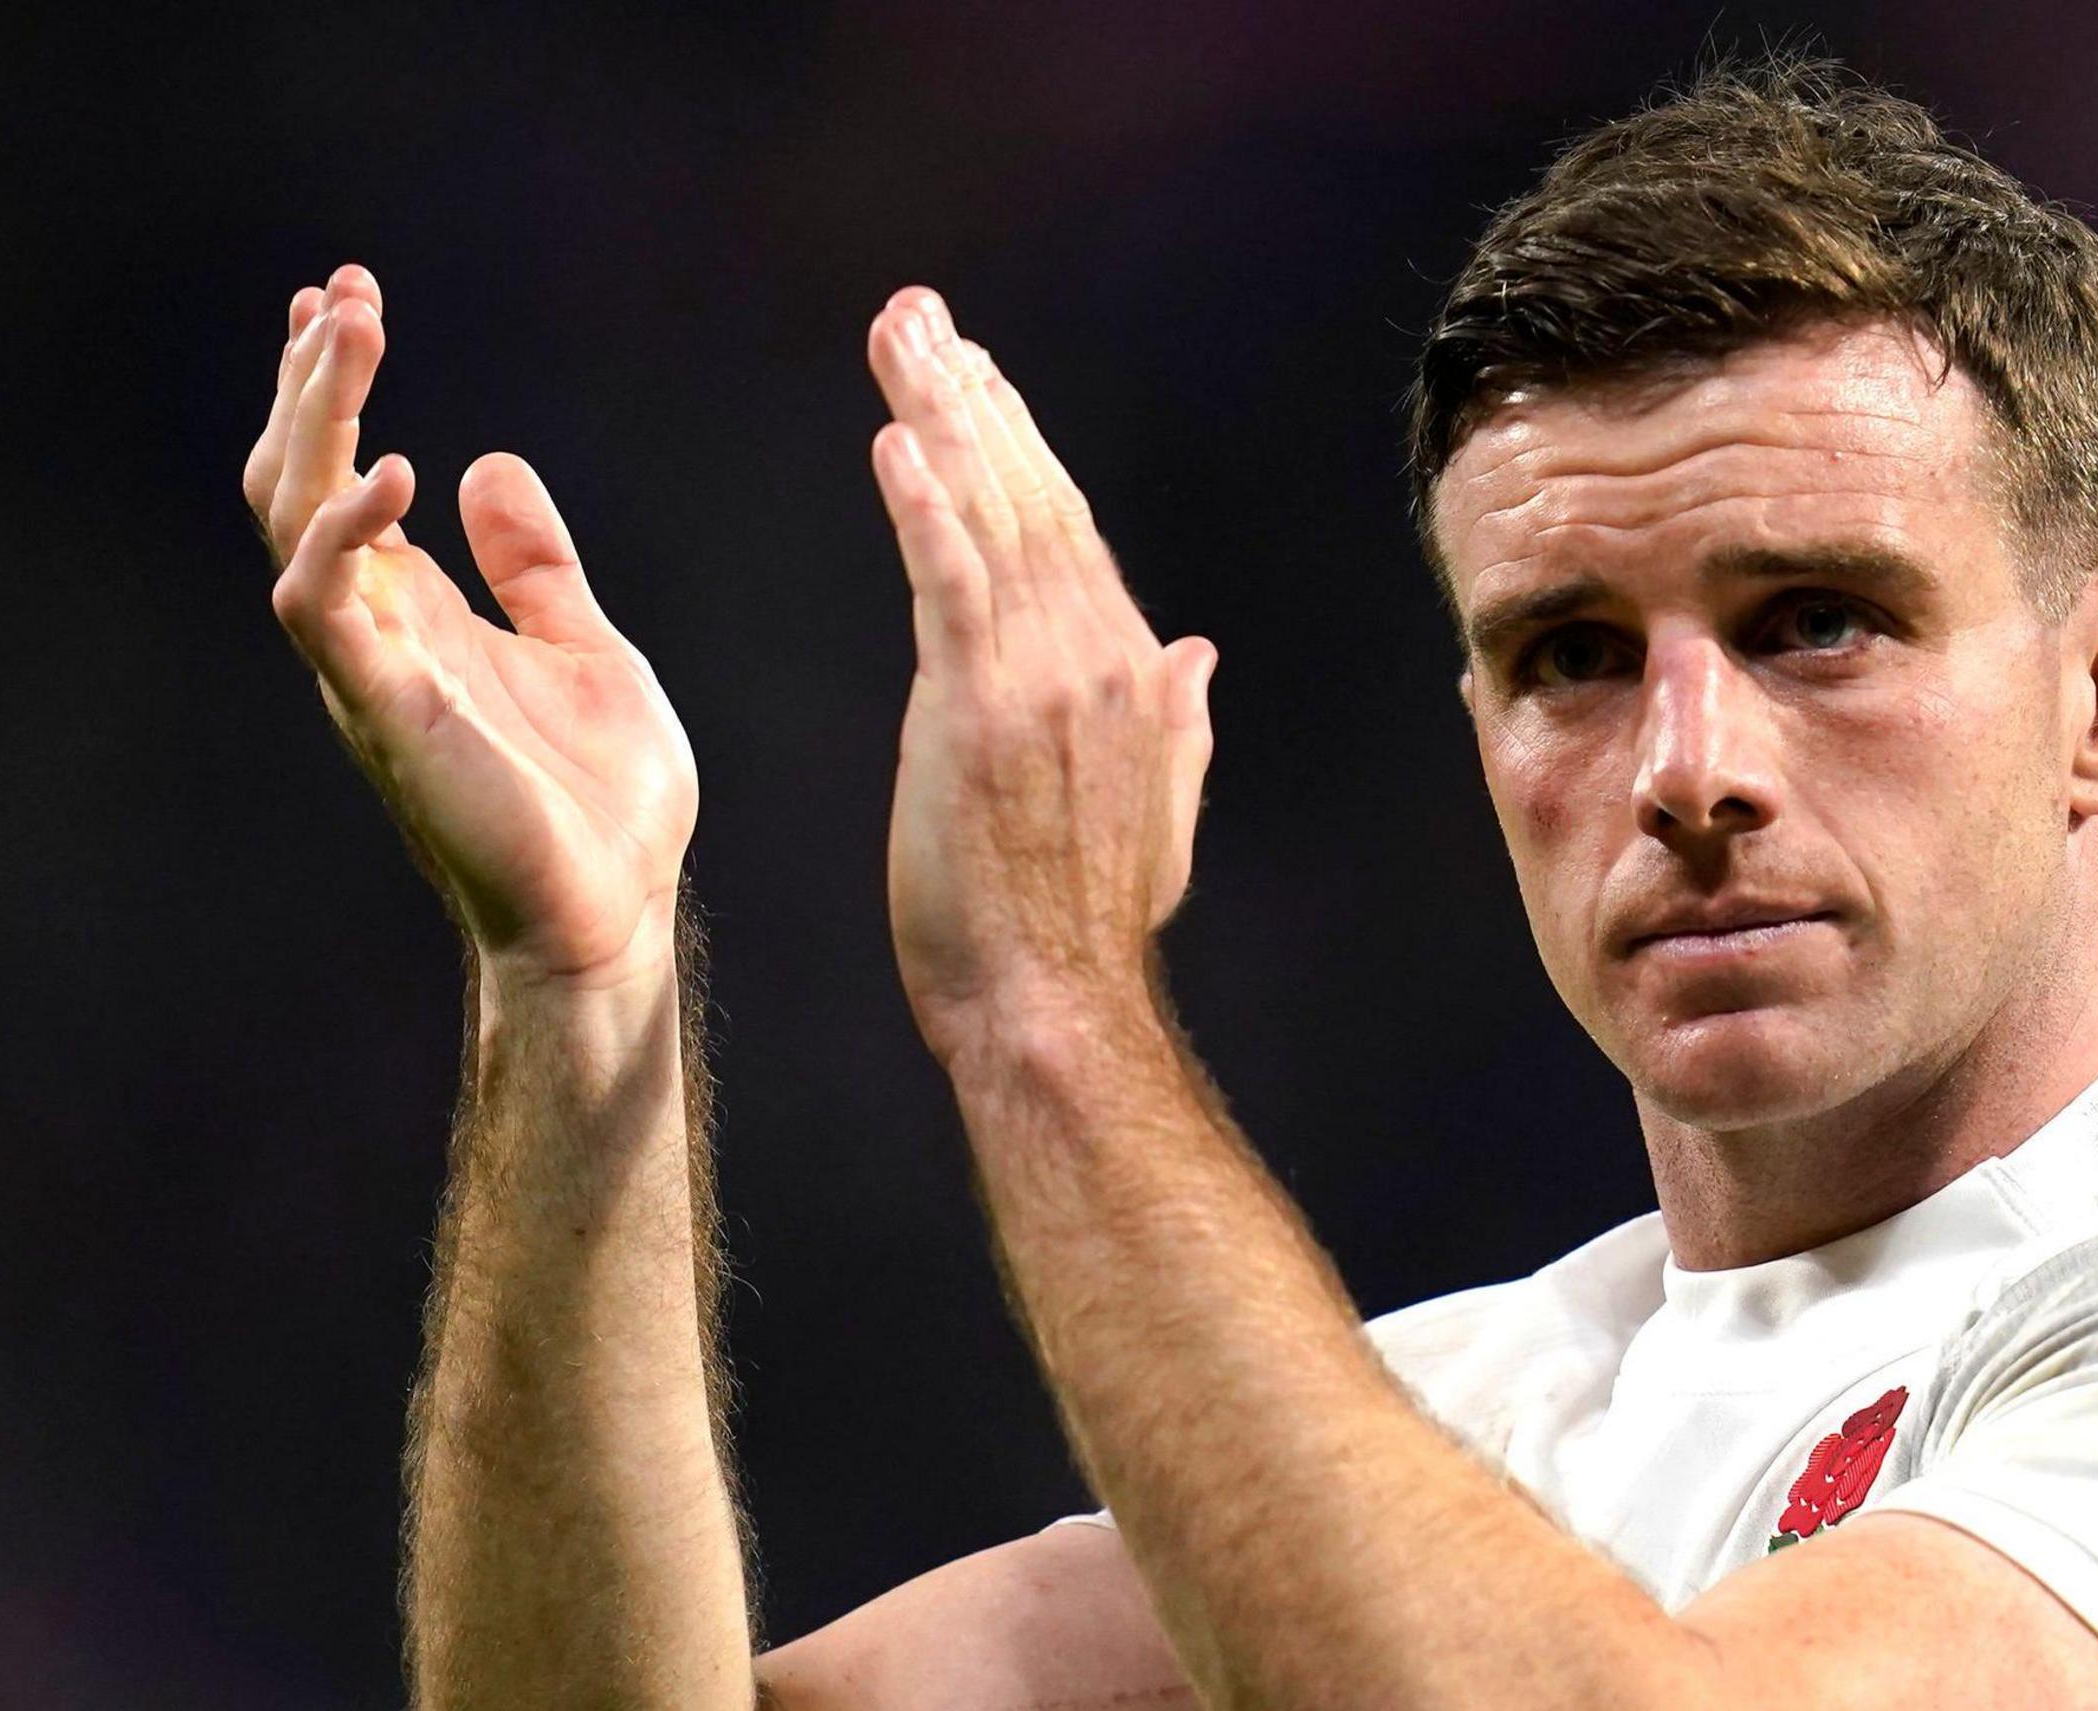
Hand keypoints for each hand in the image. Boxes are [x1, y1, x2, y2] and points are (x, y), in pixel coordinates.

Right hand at [246, 265, 696, 993]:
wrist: (614, 915)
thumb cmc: (602, 805)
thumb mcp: (585, 648)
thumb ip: (532, 565)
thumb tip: (487, 465)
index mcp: (417, 615)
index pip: (340, 478)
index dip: (329, 391)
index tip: (341, 298)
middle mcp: (374, 633)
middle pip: (297, 481)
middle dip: (313, 382)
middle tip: (344, 290)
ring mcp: (369, 670)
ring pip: (293, 521)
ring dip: (314, 420)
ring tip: (350, 327)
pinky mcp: (386, 711)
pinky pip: (324, 608)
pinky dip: (345, 534)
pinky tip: (395, 470)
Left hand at [863, 288, 1215, 1058]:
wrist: (1057, 1008)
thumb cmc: (1085, 934)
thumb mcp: (1157, 817)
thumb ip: (1180, 725)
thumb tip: (1200, 654)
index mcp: (1134, 679)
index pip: (1070, 535)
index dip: (1021, 448)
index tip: (978, 379)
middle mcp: (1096, 659)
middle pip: (1030, 497)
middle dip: (972, 396)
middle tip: (919, 315)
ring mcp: (1040, 679)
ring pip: (990, 517)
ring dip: (941, 417)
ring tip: (901, 339)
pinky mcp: (975, 708)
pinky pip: (949, 582)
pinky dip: (925, 506)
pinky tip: (897, 442)